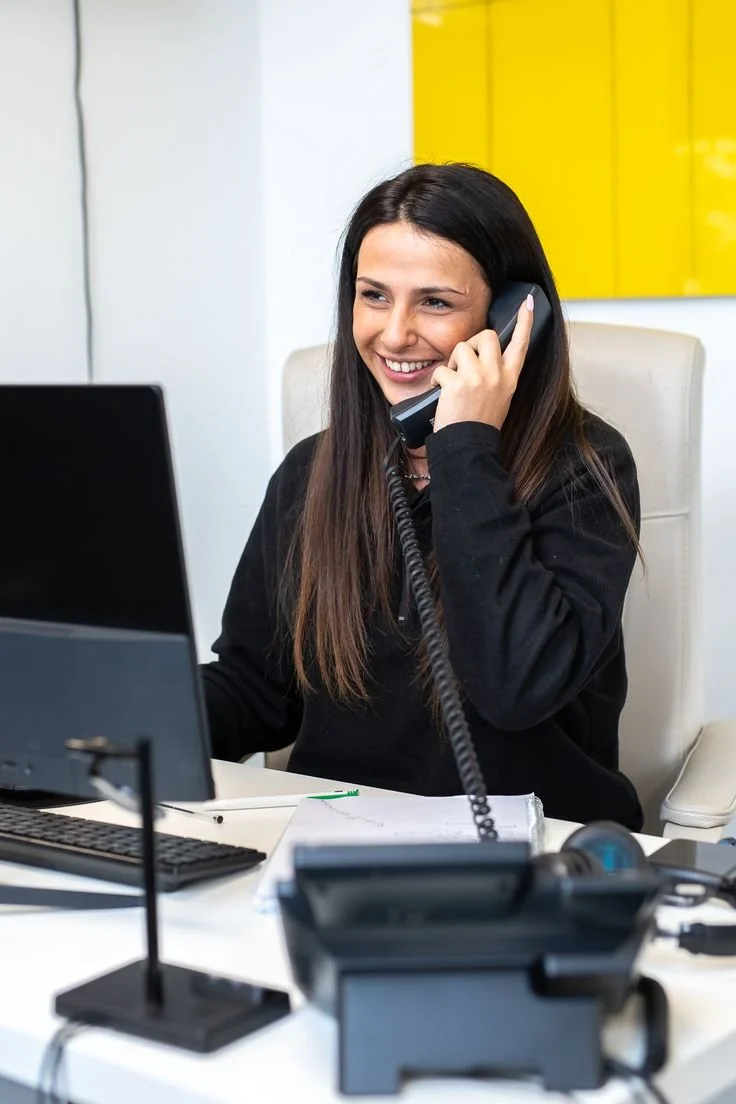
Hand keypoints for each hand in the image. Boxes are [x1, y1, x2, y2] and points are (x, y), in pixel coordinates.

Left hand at [431, 294, 534, 433]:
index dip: (525, 321)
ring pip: (462, 348)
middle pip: (487, 335)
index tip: (528, 303)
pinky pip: (442, 368)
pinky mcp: (458, 383)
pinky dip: (437, 380)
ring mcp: (478, 378)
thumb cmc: (480, 424)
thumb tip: (484, 358)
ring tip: (452, 382)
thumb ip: (496, 376)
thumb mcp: (500, 398)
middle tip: (465, 363)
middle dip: (472, 343)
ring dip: (452, 362)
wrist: (470, 446)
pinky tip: (441, 394)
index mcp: (510, 378)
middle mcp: (497, 374)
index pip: (521, 344)